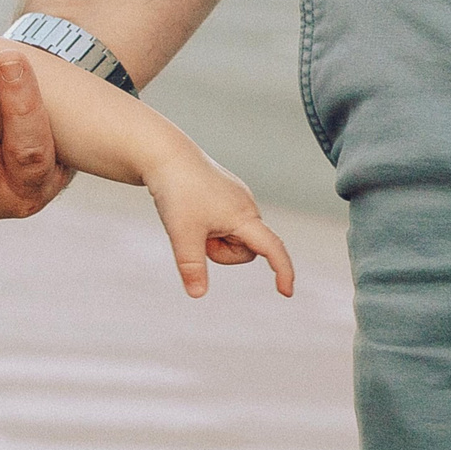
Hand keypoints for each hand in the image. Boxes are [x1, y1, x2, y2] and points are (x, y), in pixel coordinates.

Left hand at [142, 151, 293, 299]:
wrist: (164, 154)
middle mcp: (247, 206)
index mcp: (244, 216)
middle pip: (244, 251)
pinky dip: (208, 227)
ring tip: (191, 217)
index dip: (282, 271)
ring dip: (213, 239)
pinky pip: (223, 224)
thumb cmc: (176, 191)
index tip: (286, 293)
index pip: (272, 249)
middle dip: (220, 252)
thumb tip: (197, 295)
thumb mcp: (181, 233)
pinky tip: (192, 208)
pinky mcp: (226, 194)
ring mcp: (237, 199)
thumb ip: (191, 266)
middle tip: (195, 233)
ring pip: (231, 238)